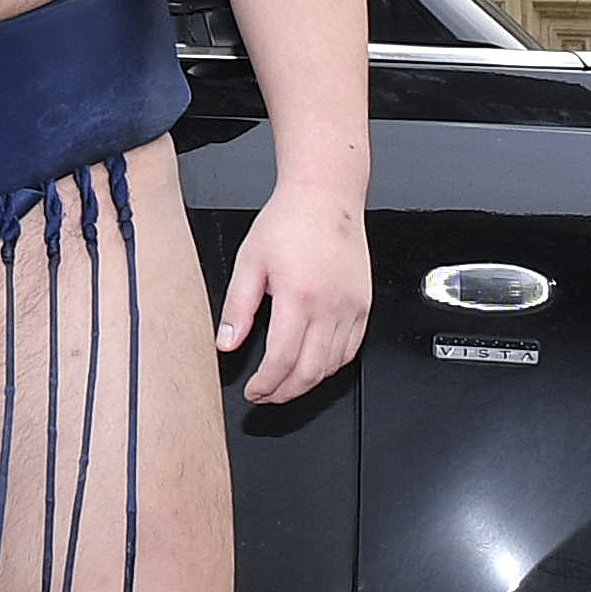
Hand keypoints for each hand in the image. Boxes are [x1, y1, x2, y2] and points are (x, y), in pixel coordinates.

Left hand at [213, 181, 369, 407]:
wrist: (325, 196)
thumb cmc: (288, 222)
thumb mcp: (249, 262)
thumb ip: (237, 308)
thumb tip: (227, 342)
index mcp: (298, 297)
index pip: (282, 360)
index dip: (265, 385)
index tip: (253, 391)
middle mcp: (330, 306)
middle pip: (310, 372)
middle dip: (285, 393)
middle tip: (266, 395)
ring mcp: (352, 307)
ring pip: (333, 366)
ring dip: (307, 382)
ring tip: (285, 383)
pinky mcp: (363, 305)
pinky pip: (351, 349)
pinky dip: (331, 365)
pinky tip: (313, 364)